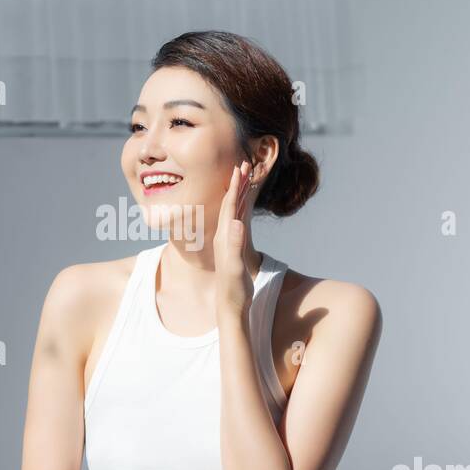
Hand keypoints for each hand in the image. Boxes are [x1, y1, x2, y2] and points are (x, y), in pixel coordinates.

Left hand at [213, 161, 258, 318]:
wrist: (230, 305)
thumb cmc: (233, 289)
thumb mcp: (234, 267)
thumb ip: (234, 245)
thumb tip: (237, 223)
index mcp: (225, 236)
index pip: (230, 206)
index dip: (235, 186)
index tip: (240, 168)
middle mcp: (225, 235)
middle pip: (231, 204)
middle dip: (237, 184)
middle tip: (244, 164)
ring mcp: (228, 240)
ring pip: (234, 211)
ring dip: (239, 193)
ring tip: (245, 178)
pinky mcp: (234, 246)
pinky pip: (238, 221)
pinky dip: (242, 208)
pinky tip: (243, 205)